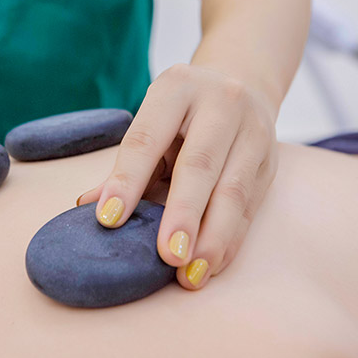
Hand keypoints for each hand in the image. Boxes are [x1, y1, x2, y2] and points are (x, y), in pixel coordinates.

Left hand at [77, 64, 278, 289]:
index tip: (109, 219)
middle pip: (199, 165)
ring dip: (213, 238)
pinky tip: (211, 264)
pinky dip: (230, 240)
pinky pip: (250, 206)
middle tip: (168, 255)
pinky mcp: (270, 161)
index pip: (146, 138)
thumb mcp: (152, 122)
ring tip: (191, 273)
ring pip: (234, 191)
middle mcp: (221, 104)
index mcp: (177, 88)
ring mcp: (252, 132)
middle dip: (183, 214)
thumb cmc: (182, 113)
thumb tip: (88, 205)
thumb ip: (125, 165)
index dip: (127, 180)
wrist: (241, 83)